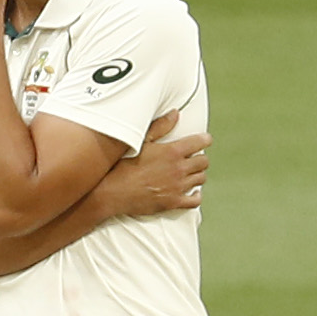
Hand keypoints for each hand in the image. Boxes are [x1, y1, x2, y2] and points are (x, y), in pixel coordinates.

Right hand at [84, 109, 208, 217]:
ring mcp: (177, 187)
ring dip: (197, 175)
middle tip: (192, 158)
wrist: (112, 192)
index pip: (201, 142)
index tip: (204, 140)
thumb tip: (175, 113)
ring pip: (201, 179)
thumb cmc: (123, 165)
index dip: (204, 140)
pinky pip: (195, 200)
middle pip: (204, 162)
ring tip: (189, 174)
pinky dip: (195, 195)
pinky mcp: (173, 202)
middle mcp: (178, 168)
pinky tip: (190, 192)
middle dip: (200, 158)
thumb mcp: (141, 141)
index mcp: (172, 151)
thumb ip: (161, 126)